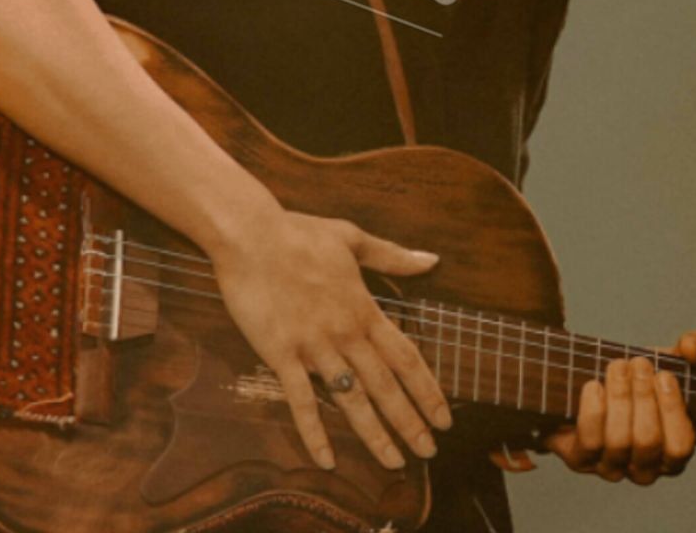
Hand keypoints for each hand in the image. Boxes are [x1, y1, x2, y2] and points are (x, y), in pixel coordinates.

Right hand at [211, 210, 451, 470]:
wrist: (251, 235)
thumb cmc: (300, 233)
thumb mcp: (352, 238)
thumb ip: (392, 256)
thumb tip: (432, 260)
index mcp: (363, 308)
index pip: (405, 357)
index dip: (427, 390)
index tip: (444, 417)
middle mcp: (345, 332)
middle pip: (385, 385)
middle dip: (410, 422)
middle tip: (429, 452)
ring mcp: (314, 346)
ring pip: (351, 399)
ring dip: (375, 434)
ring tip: (394, 462)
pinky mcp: (281, 354)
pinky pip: (300, 401)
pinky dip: (314, 432)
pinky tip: (326, 460)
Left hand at [543, 330, 695, 483]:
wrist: (584, 383)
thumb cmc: (635, 378)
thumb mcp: (669, 358)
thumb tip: (692, 348)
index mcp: (672, 454)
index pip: (680, 447)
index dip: (672, 410)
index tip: (664, 375)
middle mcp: (644, 469)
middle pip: (647, 441)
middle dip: (643, 396)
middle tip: (638, 363)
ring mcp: (612, 467)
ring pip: (619, 440)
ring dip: (619, 396)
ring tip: (618, 366)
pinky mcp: (582, 459)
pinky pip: (589, 441)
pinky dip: (593, 409)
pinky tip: (594, 385)